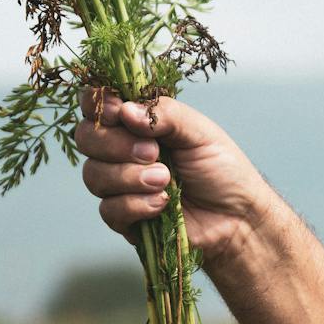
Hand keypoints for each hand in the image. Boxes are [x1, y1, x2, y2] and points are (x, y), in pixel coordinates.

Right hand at [76, 91, 272, 264]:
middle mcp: (121, 151)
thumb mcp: (199, 131)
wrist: (237, 217)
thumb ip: (164, 115)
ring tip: (166, 180)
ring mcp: (119, 185)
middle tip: (155, 152)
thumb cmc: (221, 169)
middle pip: (86, 137)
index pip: (97, 105)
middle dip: (115, 144)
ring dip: (129, 176)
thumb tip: (125, 111)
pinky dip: (136, 204)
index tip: (118, 112)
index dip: (99, 105)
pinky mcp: (124, 218)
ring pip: (93, 175)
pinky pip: (108, 209)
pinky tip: (162, 204)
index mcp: (137, 123)